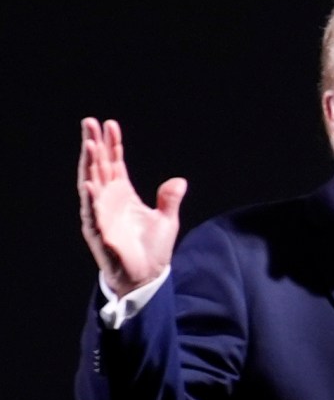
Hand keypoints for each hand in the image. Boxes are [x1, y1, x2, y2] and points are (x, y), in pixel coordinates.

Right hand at [78, 117, 185, 297]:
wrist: (146, 277)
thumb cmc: (152, 250)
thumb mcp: (166, 220)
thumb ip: (170, 200)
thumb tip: (179, 181)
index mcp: (123, 195)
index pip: (115, 163)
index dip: (113, 144)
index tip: (110, 124)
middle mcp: (108, 200)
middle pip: (99, 167)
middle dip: (94, 145)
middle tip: (90, 122)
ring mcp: (101, 215)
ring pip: (92, 185)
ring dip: (90, 165)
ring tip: (89, 145)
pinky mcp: (99, 233)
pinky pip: (92, 214)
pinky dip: (91, 199)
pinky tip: (89, 184)